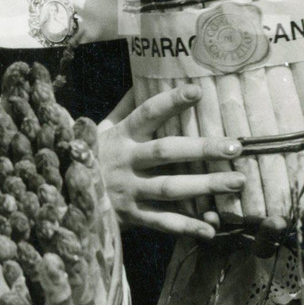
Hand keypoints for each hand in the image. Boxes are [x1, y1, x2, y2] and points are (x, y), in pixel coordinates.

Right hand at [98, 84, 243, 238]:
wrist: (66, 196)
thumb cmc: (95, 156)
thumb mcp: (103, 129)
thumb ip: (125, 107)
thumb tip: (144, 76)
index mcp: (121, 135)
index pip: (147, 114)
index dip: (170, 102)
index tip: (197, 91)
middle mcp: (125, 161)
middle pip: (166, 152)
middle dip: (202, 149)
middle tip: (235, 147)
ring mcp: (129, 190)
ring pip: (170, 188)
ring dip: (205, 186)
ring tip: (237, 182)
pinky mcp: (132, 216)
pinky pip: (163, 222)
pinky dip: (187, 226)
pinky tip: (211, 228)